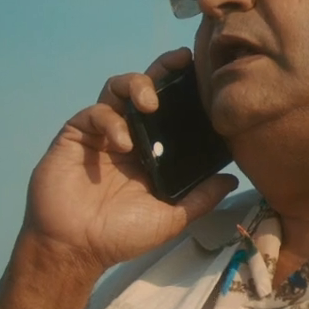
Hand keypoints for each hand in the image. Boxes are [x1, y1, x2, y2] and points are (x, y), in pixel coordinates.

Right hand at [17, 47, 238, 282]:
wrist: (75, 248)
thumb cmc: (121, 235)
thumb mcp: (171, 218)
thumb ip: (201, 198)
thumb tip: (232, 179)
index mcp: (151, 150)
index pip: (170, 110)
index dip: (184, 89)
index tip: (203, 72)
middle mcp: (128, 135)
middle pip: (145, 88)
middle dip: (162, 69)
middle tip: (181, 60)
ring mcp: (101, 133)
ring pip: (117, 89)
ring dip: (136, 85)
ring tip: (150, 102)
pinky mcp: (75, 135)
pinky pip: (94, 113)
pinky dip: (110, 120)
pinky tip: (123, 142)